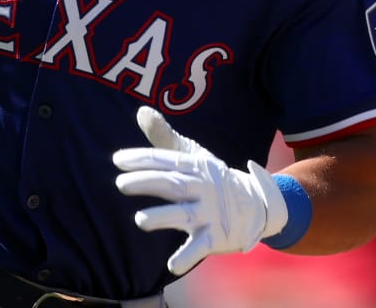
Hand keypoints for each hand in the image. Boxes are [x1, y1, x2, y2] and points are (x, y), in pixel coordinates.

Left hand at [112, 106, 288, 274]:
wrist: (257, 204)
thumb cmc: (213, 179)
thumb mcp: (193, 156)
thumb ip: (165, 137)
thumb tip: (141, 111)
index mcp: (194, 167)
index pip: (166, 160)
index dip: (142, 159)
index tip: (117, 160)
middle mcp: (202, 187)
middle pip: (172, 184)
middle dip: (147, 183)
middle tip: (120, 183)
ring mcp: (209, 213)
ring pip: (184, 214)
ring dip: (163, 217)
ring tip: (139, 220)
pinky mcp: (216, 237)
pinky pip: (200, 247)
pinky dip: (187, 256)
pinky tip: (172, 265)